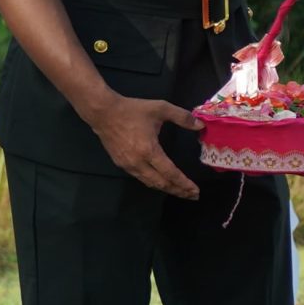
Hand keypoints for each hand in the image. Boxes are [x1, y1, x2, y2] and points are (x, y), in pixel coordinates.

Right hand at [86, 93, 201, 199]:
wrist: (103, 112)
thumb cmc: (132, 110)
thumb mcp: (160, 108)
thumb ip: (182, 117)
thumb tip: (200, 125)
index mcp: (149, 151)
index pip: (170, 173)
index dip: (184, 183)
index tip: (196, 190)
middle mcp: (138, 162)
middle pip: (161, 183)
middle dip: (178, 191)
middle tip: (192, 196)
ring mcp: (128, 165)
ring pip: (150, 183)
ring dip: (166, 189)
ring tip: (180, 192)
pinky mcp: (120, 164)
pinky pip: (141, 178)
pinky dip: (154, 183)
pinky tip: (161, 182)